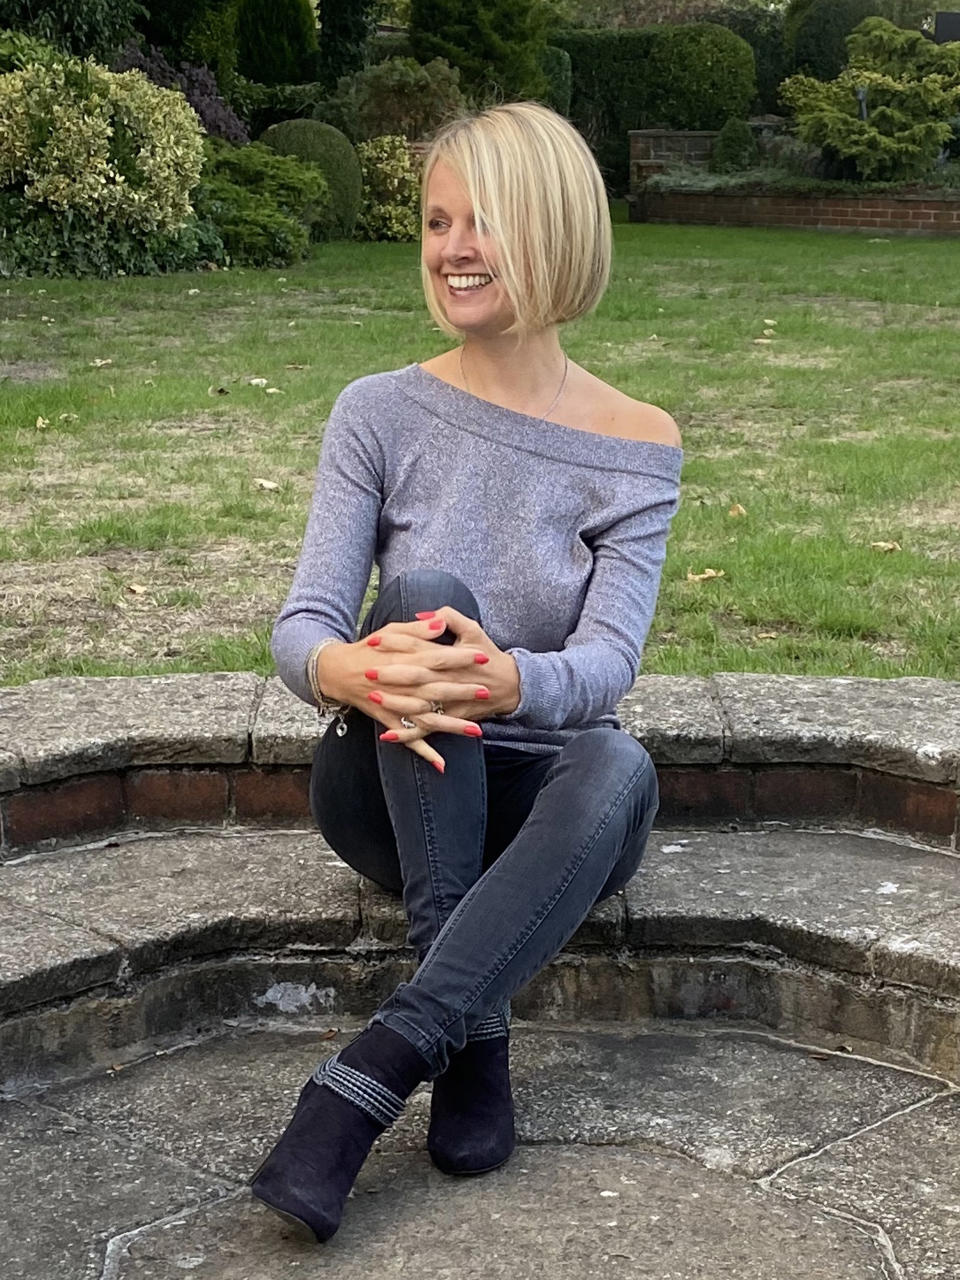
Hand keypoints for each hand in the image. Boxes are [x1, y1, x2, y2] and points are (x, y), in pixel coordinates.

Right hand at [317, 608, 519, 773]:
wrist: (337, 672)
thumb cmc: (368, 649)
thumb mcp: (391, 632)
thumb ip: (417, 630)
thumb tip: (441, 622)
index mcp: (403, 659)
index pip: (437, 658)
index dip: (461, 658)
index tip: (483, 656)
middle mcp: (401, 685)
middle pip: (436, 688)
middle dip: (463, 691)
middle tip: (486, 691)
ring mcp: (395, 706)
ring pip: (427, 717)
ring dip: (452, 725)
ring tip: (476, 730)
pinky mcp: (389, 721)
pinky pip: (408, 739)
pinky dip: (423, 752)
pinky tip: (442, 764)